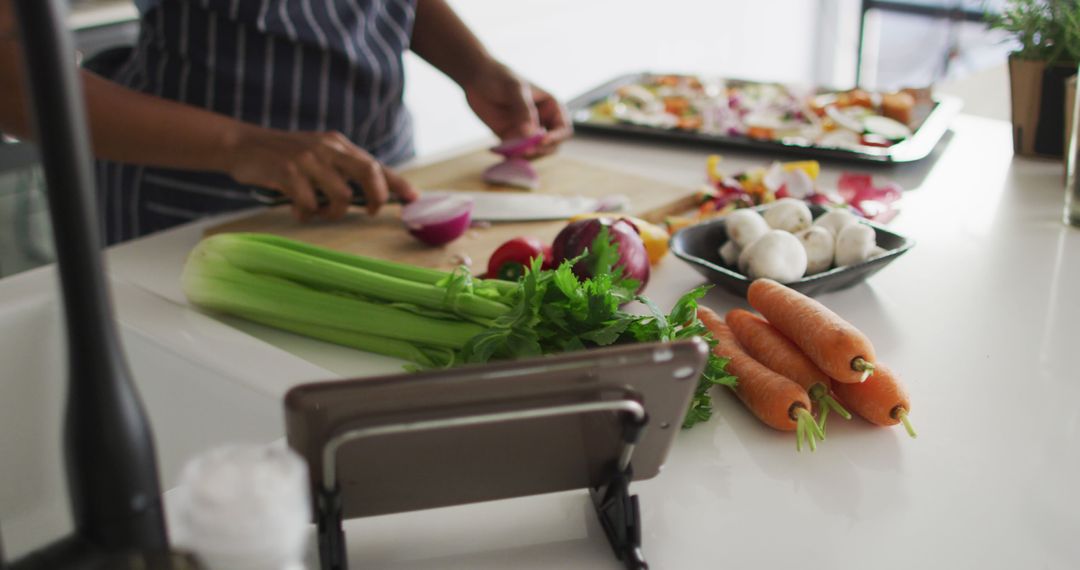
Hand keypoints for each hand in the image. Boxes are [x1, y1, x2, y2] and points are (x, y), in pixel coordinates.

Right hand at [225, 126, 418, 220]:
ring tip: (321, 213)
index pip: (376, 164)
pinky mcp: (287, 171)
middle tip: (370, 211)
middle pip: (369, 173)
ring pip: (341, 195)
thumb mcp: (318, 153)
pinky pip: (309, 203)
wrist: (242, 144)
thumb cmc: (284, 155)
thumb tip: (374, 194)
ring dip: (334, 212)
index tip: (414, 199)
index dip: (398, 183)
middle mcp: (327, 148)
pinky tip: (298, 211)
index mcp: (338, 144)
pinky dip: (306, 213)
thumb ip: (342, 169)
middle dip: (377, 197)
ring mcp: (308, 159)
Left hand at [463, 61, 571, 157]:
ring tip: (511, 151)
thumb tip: (530, 133)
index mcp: (551, 107)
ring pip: (534, 152)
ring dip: (526, 156)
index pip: (563, 129)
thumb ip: (523, 110)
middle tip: (525, 151)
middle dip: (541, 150)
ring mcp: (526, 132)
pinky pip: (516, 154)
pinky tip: (501, 151)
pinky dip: (512, 157)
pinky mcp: (511, 139)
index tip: (541, 140)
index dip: (556, 137)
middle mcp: (542, 122)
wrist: (476, 78)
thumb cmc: (500, 77)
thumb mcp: (514, 89)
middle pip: (551, 146)